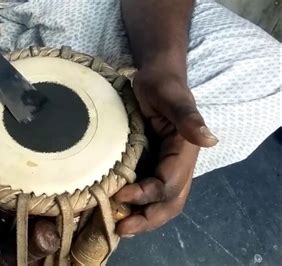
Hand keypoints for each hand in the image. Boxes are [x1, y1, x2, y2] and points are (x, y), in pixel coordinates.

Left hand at [113, 64, 218, 236]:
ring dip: (143, 218)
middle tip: (121, 230)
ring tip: (121, 229)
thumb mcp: (171, 97)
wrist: (155, 79)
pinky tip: (120, 212)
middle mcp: (178, 164)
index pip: (169, 183)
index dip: (146, 193)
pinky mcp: (154, 165)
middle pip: (170, 203)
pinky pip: (150, 193)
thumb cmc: (162, 85)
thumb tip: (209, 140)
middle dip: (148, 219)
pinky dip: (138, 206)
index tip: (120, 195)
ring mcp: (166, 167)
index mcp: (185, 152)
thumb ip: (187, 117)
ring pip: (162, 202)